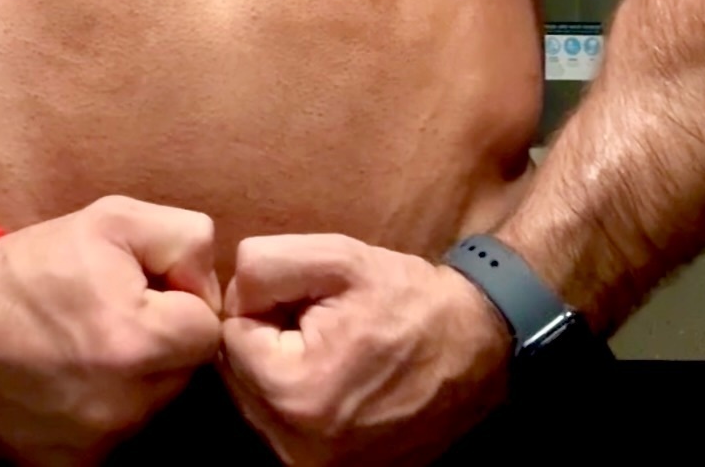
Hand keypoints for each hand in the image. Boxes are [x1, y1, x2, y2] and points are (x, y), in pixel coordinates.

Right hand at [0, 194, 223, 464]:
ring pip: (152, 405)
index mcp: (140, 343)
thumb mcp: (116, 218)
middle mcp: (126, 406)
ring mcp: (97, 445)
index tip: (145, 288)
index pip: (207, 329)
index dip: (182, 300)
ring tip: (88, 343)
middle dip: (162, 341)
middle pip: (183, 372)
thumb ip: (184, 238)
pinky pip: (115, 437)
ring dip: (135, 376)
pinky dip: (103, 409)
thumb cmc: (40, 263)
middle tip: (115, 312)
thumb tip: (208, 282)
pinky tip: (71, 378)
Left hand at [220, 234, 512, 466]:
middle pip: (239, 372)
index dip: (263, 302)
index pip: (230, 333)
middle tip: (321, 318)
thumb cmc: (407, 299)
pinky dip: (299, 395)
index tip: (308, 297)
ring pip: (257, 399)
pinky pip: (283, 424)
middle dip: (268, 336)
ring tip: (334, 345)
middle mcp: (295, 448)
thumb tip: (232, 290)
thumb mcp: (338, 256)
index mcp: (293, 394)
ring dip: (281, 366)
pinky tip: (338, 373)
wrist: (474, 347)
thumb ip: (265, 264)